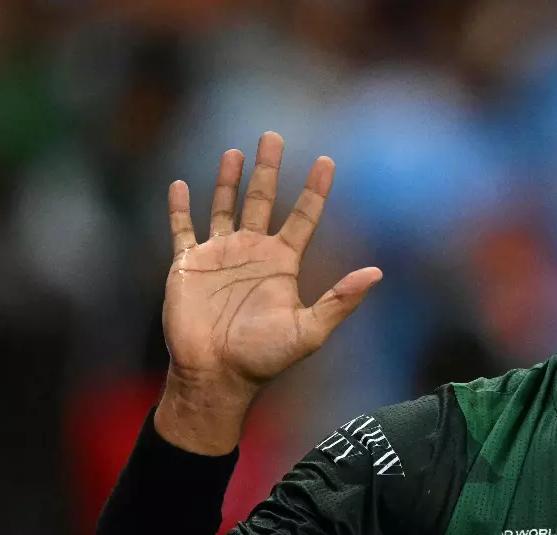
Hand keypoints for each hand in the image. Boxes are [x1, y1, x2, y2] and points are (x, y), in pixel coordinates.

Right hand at [157, 132, 381, 452]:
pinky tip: (179, 184)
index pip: (303, 217)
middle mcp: (252, 253)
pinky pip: (182, 229)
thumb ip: (340, 300)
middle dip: (268, 169)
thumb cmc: (263, 358)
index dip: (315, 190)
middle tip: (274, 135)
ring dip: (228, 180)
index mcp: (282, 264)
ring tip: (235, 152)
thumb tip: (377, 272)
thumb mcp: (308, 331)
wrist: (215, 377)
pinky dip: (179, 208)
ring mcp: (219, 256)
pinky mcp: (188, 265)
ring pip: (224, 206)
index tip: (327, 161)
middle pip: (263, 200)